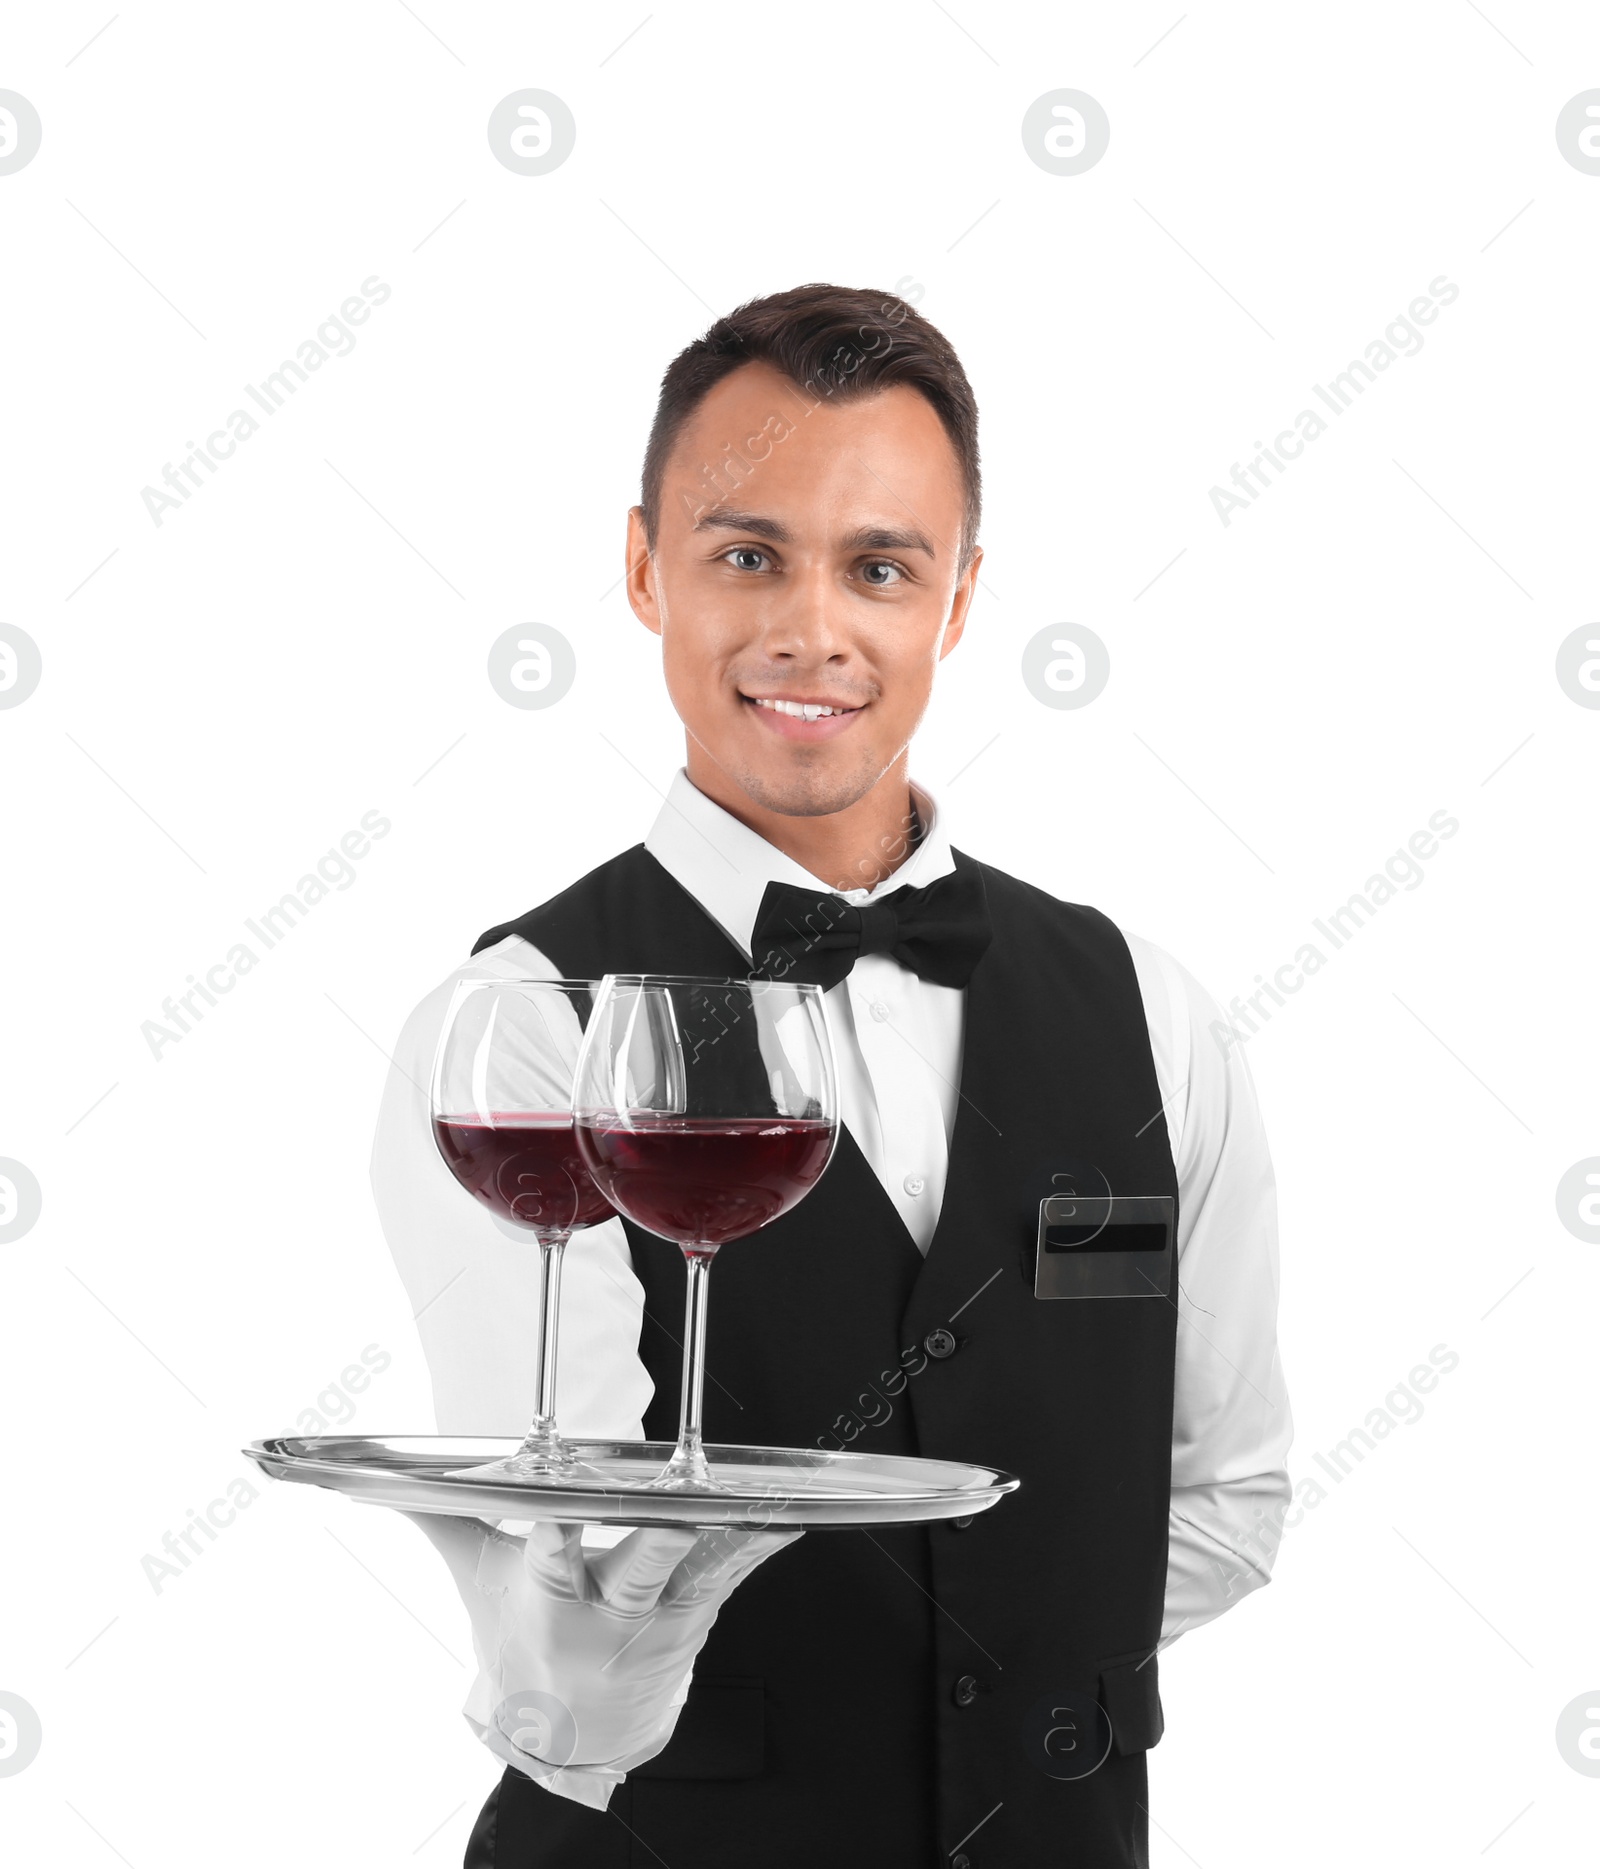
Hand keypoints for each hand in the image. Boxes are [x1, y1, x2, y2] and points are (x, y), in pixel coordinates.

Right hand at [399, 1511, 800, 1787]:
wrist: (574, 1736)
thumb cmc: (520, 1642)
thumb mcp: (481, 1584)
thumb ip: (444, 1518)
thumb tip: (375, 1474)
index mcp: (545, 1602)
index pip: (548, 1558)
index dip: (556, 1534)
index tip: (561, 1503)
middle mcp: (605, 1615)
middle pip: (635, 1570)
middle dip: (655, 1542)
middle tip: (677, 1510)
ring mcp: (658, 1619)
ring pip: (694, 1573)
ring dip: (728, 1539)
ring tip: (763, 1504)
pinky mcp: (696, 1616)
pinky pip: (730, 1576)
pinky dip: (758, 1545)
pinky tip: (786, 1518)